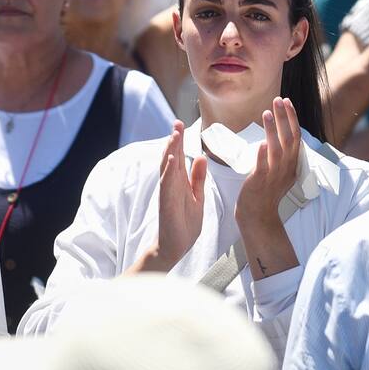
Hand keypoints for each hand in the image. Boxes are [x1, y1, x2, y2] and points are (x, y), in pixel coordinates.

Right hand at [147, 120, 206, 271]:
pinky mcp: (166, 203)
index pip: (178, 157)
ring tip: (174, 135)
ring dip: (170, 151)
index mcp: (180, 182)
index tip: (180, 125)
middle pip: (171, 158)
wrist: (177, 247)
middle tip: (176, 122)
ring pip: (168, 167)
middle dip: (174, 140)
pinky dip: (168, 170)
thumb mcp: (198, 196)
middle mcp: (171, 185)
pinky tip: (171, 159)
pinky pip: (167, 184)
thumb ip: (198, 178)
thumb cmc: (185, 224)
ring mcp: (168, 193)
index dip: (179, 141)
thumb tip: (201, 157)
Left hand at [236, 97, 301, 240]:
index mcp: (292, 163)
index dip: (292, 118)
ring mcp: (273, 175)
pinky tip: (260, 143)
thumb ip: (282, 156)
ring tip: (267, 113)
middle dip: (284, 117)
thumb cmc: (267, 193)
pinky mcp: (260, 182)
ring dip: (273, 130)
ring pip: (277, 149)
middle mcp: (286, 167)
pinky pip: (263, 166)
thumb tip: (277, 137)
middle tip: (278, 100)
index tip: (286, 102)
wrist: (259, 215)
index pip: (295, 136)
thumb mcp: (282, 173)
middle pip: (289, 138)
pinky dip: (262, 155)